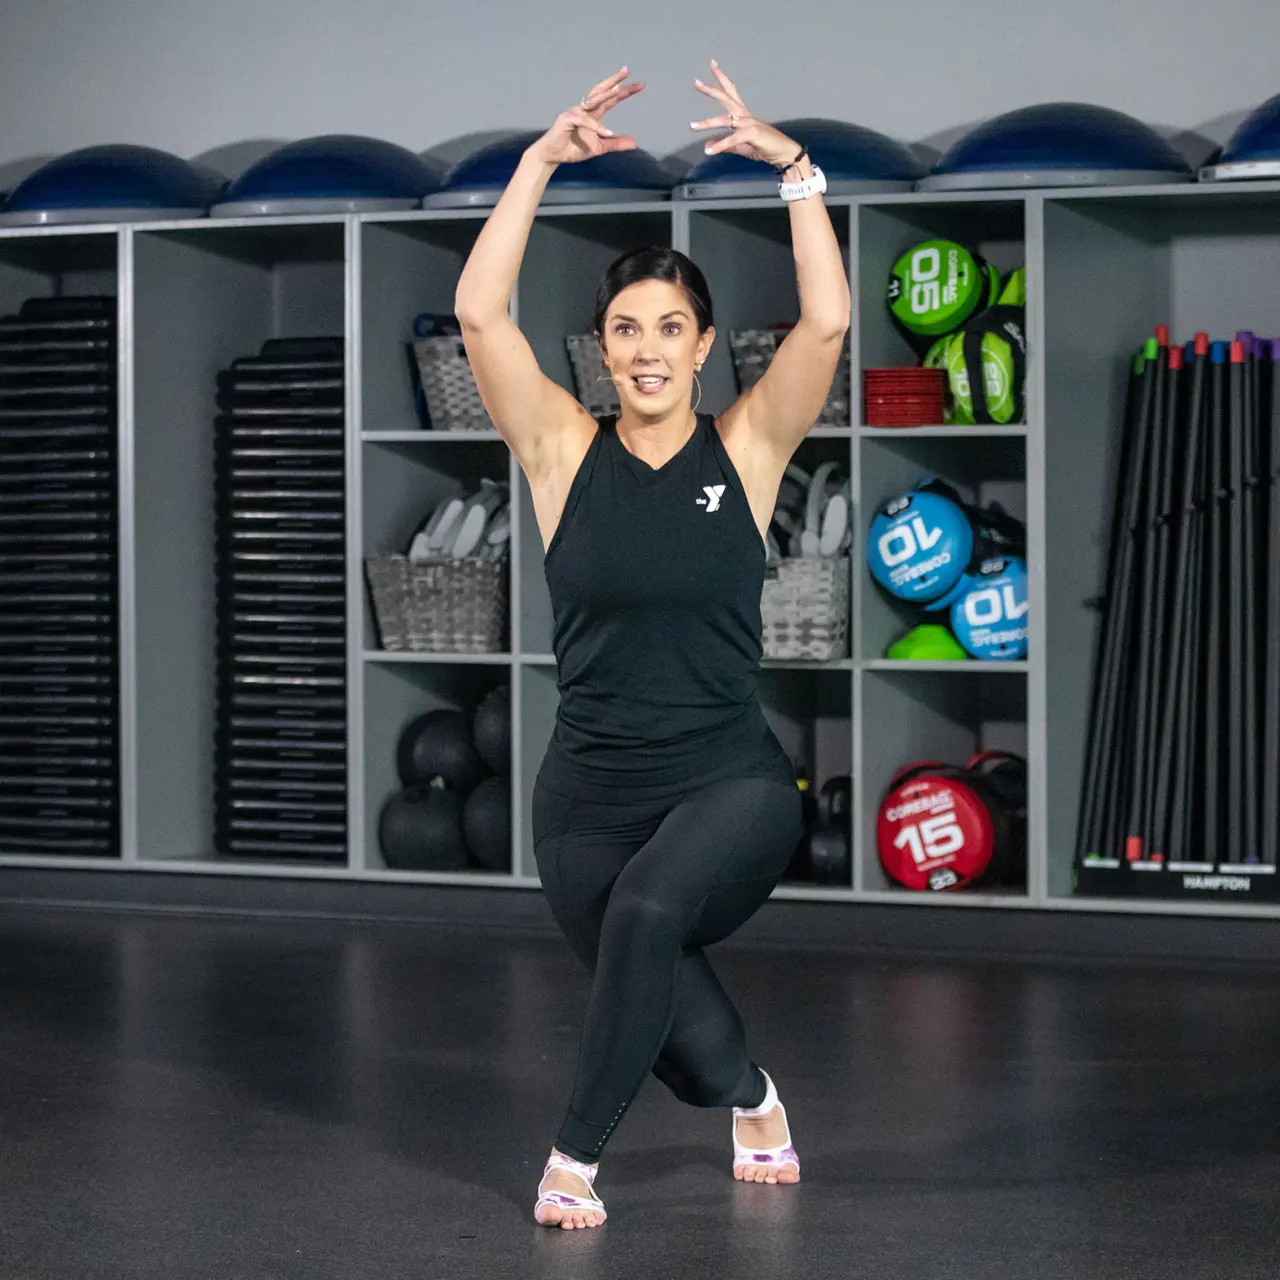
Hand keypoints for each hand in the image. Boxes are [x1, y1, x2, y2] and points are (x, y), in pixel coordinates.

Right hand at [529, 67, 643, 166]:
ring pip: (593, 100)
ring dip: (607, 94)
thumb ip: (615, 143)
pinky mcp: (566, 120)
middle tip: (628, 72)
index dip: (623, 91)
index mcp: (593, 113)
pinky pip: (583, 120)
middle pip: (602, 92)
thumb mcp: (599, 147)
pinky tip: (607, 132)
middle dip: (615, 82)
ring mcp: (574, 112)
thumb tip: (634, 142)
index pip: (610, 98)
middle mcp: (584, 108)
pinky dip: (595, 126)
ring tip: (621, 90)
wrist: (553, 156)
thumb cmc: (573, 148)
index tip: (639, 85)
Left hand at [690, 60, 800, 170]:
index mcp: (744, 115)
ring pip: (725, 120)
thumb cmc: (765, 148)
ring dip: (708, 123)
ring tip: (692, 125)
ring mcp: (750, 123)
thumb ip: (724, 145)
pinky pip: (732, 139)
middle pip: (726, 98)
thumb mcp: (740, 147)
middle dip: (711, 90)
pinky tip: (709, 151)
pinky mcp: (753, 134)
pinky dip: (720, 145)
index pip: (731, 92)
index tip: (712, 64)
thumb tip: (706, 145)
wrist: (784, 153)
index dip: (721, 79)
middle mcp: (746, 115)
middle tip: (696, 82)